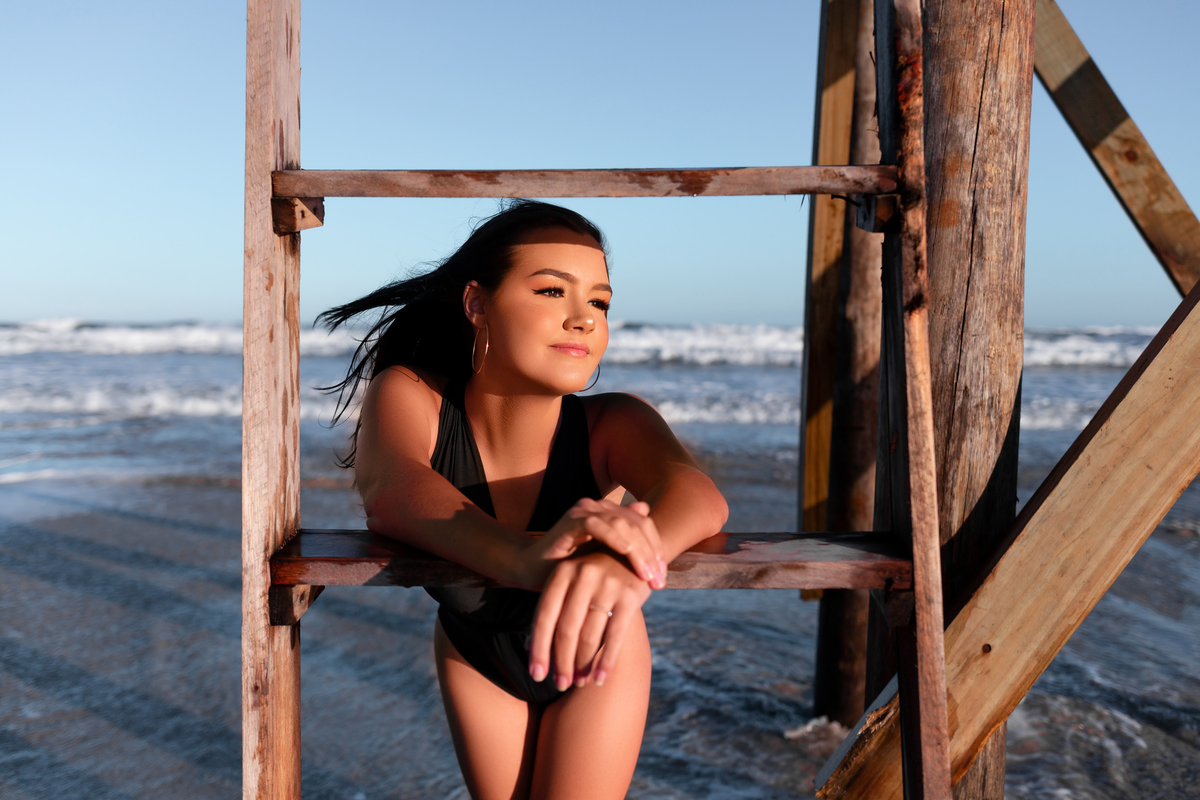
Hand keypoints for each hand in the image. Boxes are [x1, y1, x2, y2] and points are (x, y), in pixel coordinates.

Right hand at [522, 498, 666, 589]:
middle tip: (659, 580)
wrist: (533, 571)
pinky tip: (626, 559)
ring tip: (646, 576)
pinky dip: (615, 541)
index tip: (663, 577)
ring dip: (638, 550)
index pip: (643, 524)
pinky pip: (597, 526)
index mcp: (609, 514)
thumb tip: (649, 525)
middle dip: (651, 553)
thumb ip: (627, 549)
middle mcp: (598, 507)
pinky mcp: (570, 520)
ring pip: (622, 523)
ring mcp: (584, 511)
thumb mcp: (604, 562)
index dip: (656, 548)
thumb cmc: (571, 569)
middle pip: (637, 523)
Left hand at [528, 550, 651, 689]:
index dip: (539, 649)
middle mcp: (583, 575)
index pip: (544, 617)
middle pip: (566, 630)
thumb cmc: (593, 574)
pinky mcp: (631, 595)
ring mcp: (608, 584)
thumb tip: (533, 649)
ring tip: (580, 683)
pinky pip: (615, 636)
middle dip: (562, 662)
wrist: (634, 550)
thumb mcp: (570, 579)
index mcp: (562, 573)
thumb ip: (555, 607)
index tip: (537, 676)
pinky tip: (599, 678)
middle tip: (561, 684)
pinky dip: (606, 661)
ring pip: (590, 636)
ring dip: (583, 665)